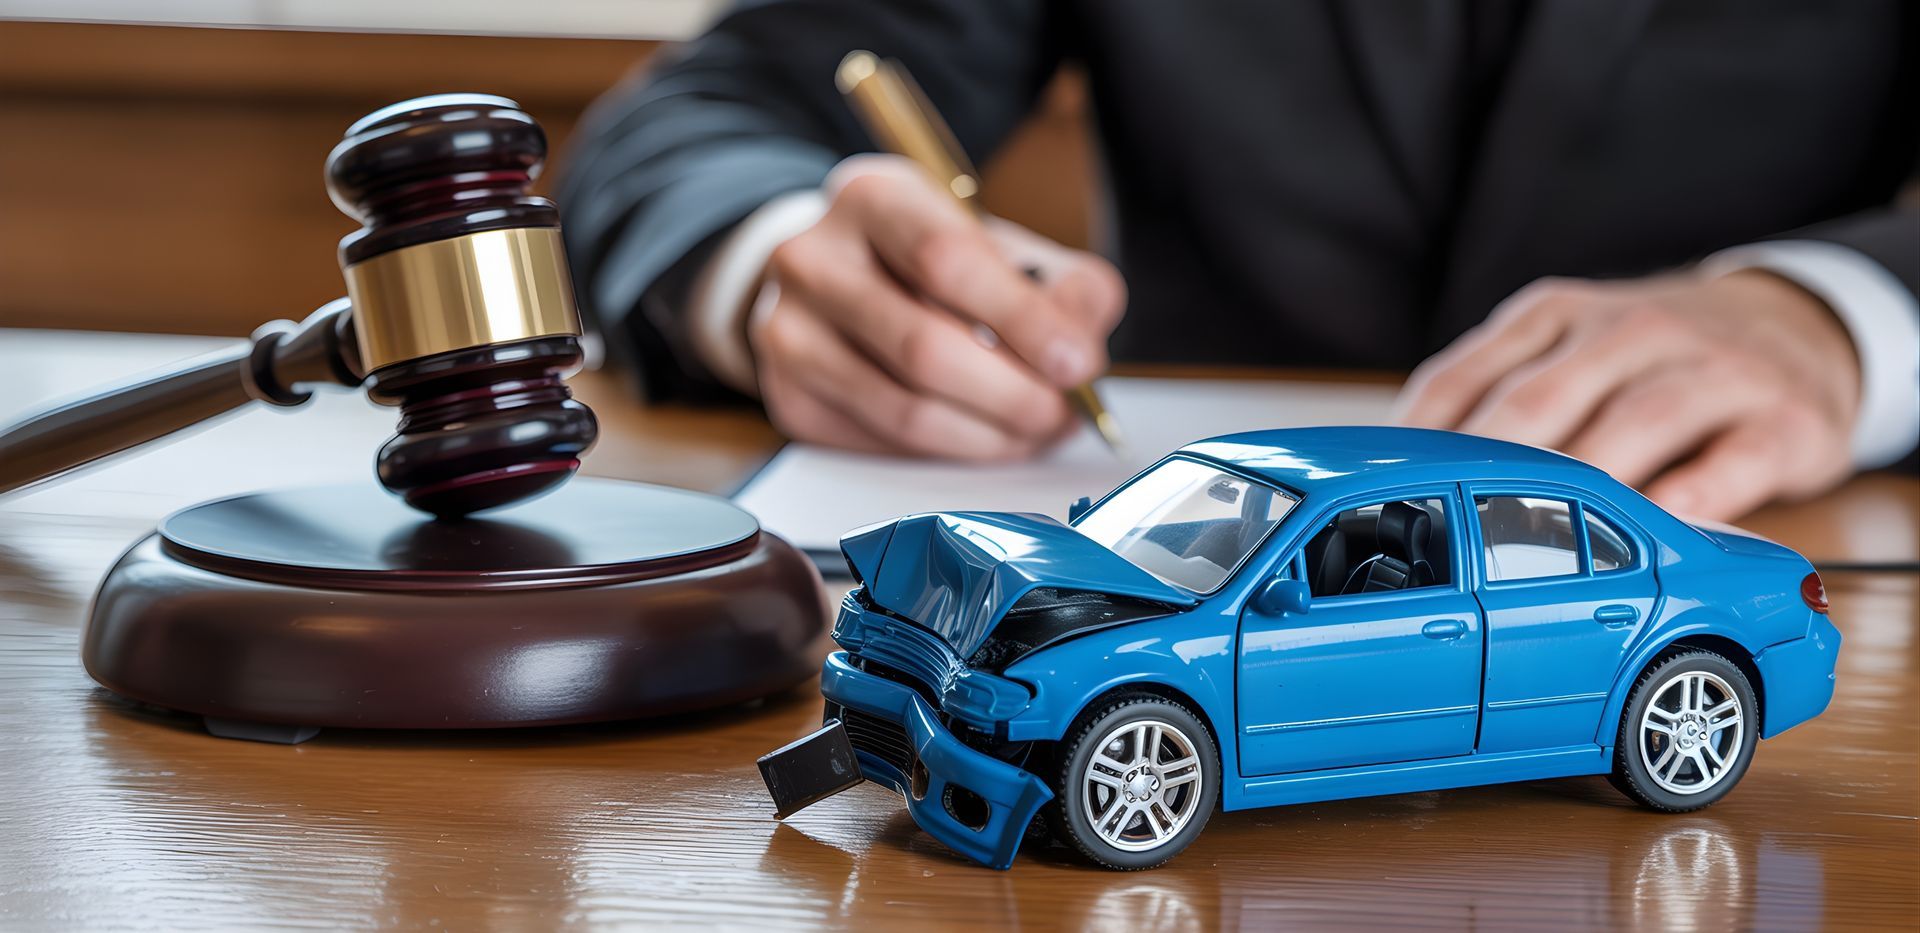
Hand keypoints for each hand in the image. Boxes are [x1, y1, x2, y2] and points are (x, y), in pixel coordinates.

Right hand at [748, 155, 1125, 459]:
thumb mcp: (998, 243)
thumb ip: (1061, 284)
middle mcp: (812, 259)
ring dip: (988, 435)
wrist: (830, 278)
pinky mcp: (789, 398)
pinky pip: (884, 444)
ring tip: (1034, 431)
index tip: (1078, 362)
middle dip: (1012, 394)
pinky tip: (983, 436)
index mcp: (872, 197)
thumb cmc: (925, 261)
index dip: (1022, 320)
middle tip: (1062, 413)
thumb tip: (1082, 349)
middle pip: (924, 347)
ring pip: (904, 409)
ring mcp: (787, 332)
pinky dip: (949, 452)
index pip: (947, 261)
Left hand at [1395, 271, 1861, 519]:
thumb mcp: (1563, 353)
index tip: (1383, 498)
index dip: (1420, 441)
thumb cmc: (1646, 362)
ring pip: (1636, 425)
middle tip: (1447, 533)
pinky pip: (1730, 464)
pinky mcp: (1784, 420)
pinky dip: (1691, 500)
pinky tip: (1656, 531)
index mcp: (1556, 315)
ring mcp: (1713, 371)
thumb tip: (1395, 475)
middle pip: (1541, 402)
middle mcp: (1631, 330)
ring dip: (1584, 484)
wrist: (1799, 327)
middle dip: (1488, 469)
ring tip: (1537, 543)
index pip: (1467, 375)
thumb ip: (1488, 399)